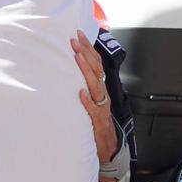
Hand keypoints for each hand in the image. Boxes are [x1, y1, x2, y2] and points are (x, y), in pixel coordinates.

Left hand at [72, 33, 118, 164]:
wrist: (109, 147)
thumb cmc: (96, 122)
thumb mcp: (91, 100)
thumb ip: (84, 85)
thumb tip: (72, 68)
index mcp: (100, 88)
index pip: (96, 63)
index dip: (88, 48)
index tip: (78, 34)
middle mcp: (103, 95)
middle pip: (96, 70)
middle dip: (85, 53)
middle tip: (73, 40)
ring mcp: (102, 107)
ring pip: (96, 86)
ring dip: (86, 71)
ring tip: (77, 58)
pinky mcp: (98, 122)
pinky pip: (94, 110)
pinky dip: (88, 101)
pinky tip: (81, 93)